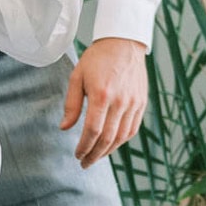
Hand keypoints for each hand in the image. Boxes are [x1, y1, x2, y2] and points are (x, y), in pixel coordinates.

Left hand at [62, 37, 148, 166]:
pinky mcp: (141, 103)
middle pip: (108, 138)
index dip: (84, 147)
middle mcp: (120, 101)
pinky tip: (111, 144)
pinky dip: (121, 140)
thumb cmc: (97, 58)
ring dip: (108, 151)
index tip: (77, 155)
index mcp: (102, 95)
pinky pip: (132, 128)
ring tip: (96, 156)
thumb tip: (64, 128)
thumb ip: (72, 104)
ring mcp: (133, 103)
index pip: (93, 131)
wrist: (124, 43)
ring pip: (122, 137)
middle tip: (85, 163)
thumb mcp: (77, 77)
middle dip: (95, 155)